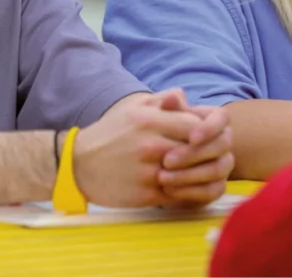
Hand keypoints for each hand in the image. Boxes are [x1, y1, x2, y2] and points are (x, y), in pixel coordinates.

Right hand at [71, 89, 206, 207]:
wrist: (78, 165)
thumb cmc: (110, 133)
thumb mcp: (132, 108)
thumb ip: (161, 99)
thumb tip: (184, 97)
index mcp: (149, 120)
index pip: (195, 125)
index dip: (208, 132)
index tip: (206, 137)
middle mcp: (150, 144)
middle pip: (197, 149)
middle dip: (208, 153)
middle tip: (213, 156)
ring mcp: (148, 170)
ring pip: (191, 174)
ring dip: (201, 174)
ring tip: (205, 172)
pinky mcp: (145, 193)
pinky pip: (178, 194)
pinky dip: (188, 192)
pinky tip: (190, 187)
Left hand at [157, 104, 233, 207]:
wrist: (145, 161)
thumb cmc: (154, 132)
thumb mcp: (155, 117)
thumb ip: (166, 107)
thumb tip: (174, 97)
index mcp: (213, 119)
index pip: (222, 117)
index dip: (210, 127)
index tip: (191, 137)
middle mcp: (222, 141)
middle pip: (222, 145)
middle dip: (195, 153)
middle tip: (166, 160)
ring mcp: (221, 164)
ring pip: (219, 169)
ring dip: (190, 174)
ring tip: (162, 177)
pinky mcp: (215, 187)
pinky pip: (213, 191)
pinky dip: (191, 192)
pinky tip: (168, 191)